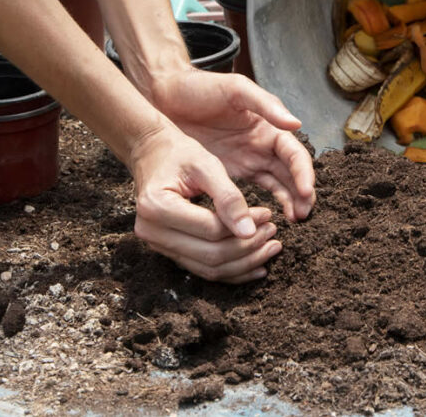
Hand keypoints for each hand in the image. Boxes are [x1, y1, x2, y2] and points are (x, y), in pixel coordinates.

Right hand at [129, 122, 281, 282]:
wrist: (152, 154)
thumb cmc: (179, 154)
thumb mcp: (205, 165)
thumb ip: (228, 197)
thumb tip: (250, 232)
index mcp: (157, 207)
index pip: (211, 230)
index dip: (245, 226)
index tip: (269, 214)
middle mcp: (151, 231)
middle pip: (210, 255)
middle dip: (248, 248)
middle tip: (273, 232)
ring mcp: (157, 245)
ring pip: (209, 269)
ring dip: (244, 263)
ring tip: (271, 248)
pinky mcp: (168, 250)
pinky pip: (203, 269)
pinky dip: (232, 271)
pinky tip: (256, 266)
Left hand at [149, 69, 315, 221]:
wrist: (164, 95)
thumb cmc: (200, 87)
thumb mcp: (235, 89)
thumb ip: (266, 105)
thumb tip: (296, 123)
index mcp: (269, 127)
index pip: (294, 154)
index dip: (303, 172)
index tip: (306, 192)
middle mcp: (263, 146)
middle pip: (291, 174)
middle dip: (301, 194)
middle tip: (303, 215)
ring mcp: (247, 160)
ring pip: (277, 186)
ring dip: (288, 202)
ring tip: (294, 220)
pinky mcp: (229, 173)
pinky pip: (253, 192)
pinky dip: (262, 205)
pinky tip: (267, 219)